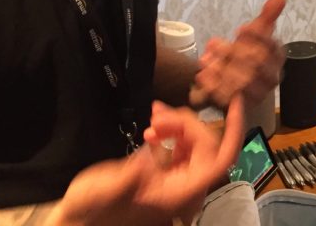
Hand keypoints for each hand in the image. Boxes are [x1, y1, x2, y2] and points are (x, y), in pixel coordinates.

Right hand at [50, 98, 245, 225]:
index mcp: (180, 194)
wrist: (80, 221)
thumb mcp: (104, 193)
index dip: (233, 130)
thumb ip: (128, 177)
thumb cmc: (91, 212)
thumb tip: (149, 158)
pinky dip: (171, 133)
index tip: (235, 102)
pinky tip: (152, 130)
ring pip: (194, 144)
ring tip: (152, 119)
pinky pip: (181, 148)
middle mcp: (186, 188)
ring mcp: (178, 181)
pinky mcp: (167, 176)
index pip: (220, 160)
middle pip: (206, 145)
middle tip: (157, 114)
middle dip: (187, 123)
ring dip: (178, 125)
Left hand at [191, 0, 285, 107]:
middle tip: (215, 43)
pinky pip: (225, 96)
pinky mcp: (238, 106)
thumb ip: (267, 16)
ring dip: (220, 68)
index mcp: (277, 59)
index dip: (257, 37)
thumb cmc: (244, 56)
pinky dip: (212, 84)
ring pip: (240, 81)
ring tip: (206, 60)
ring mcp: (255, 94)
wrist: (228, 84)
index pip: (273, 47)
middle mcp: (270, 78)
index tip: (240, 30)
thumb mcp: (254, 34)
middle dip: (233, 52)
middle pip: (256, 64)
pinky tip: (203, 74)